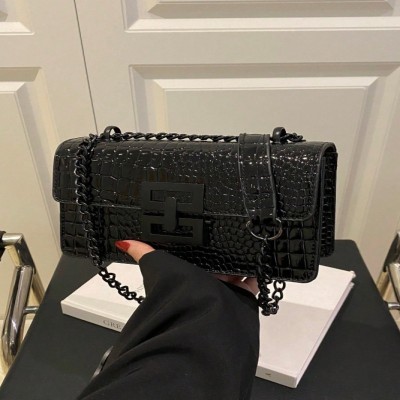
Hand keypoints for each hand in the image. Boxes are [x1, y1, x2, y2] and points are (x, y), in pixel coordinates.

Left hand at [115, 240, 258, 295]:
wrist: (202, 325)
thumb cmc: (178, 297)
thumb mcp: (158, 268)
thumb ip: (144, 253)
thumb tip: (124, 241)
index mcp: (187, 278)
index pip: (196, 257)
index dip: (200, 247)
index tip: (204, 232)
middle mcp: (206, 286)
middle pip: (217, 263)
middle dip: (222, 250)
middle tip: (227, 232)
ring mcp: (225, 292)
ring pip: (235, 271)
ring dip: (240, 257)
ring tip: (245, 239)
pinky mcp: (243, 296)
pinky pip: (253, 281)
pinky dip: (256, 270)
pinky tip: (258, 256)